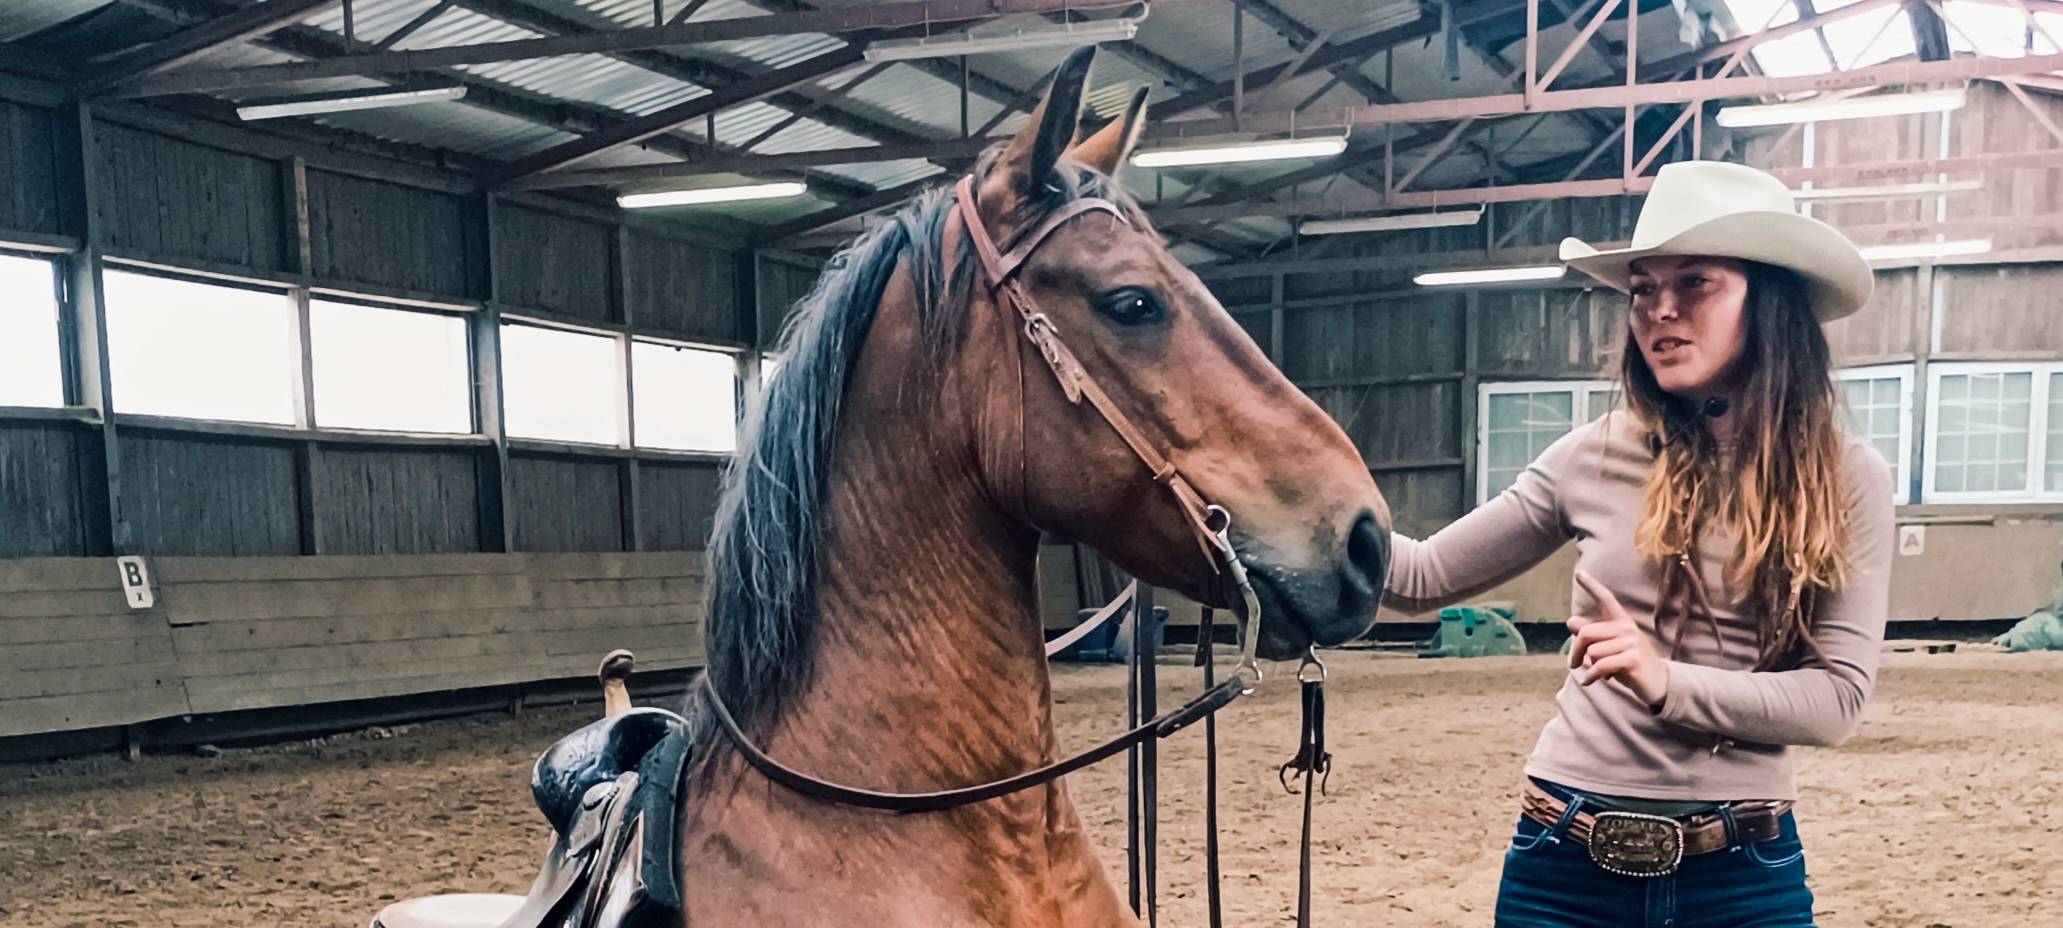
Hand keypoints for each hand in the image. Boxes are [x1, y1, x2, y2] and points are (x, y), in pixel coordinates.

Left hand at [1567, 571, 1669, 707]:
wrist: (1657, 684)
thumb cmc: (1628, 664)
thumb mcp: (1609, 648)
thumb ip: (1592, 635)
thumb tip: (1571, 621)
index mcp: (1621, 622)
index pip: (1606, 599)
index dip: (1592, 586)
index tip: (1578, 573)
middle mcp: (1627, 628)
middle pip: (1586, 633)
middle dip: (1575, 651)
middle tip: (1573, 664)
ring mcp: (1632, 643)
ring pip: (1592, 652)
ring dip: (1589, 667)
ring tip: (1598, 672)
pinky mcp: (1633, 659)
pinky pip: (1600, 665)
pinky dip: (1591, 676)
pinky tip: (1591, 681)